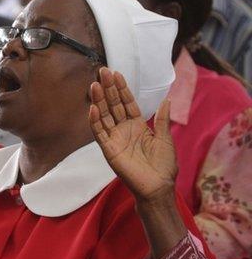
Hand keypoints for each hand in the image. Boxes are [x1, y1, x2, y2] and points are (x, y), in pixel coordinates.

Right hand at [89, 67, 176, 202]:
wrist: (158, 187)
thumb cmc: (163, 166)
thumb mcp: (165, 139)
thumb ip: (161, 120)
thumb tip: (167, 100)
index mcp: (137, 125)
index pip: (126, 103)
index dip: (121, 89)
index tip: (116, 74)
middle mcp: (123, 129)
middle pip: (113, 105)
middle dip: (108, 88)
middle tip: (102, 71)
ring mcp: (114, 138)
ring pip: (104, 115)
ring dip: (99, 100)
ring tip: (95, 85)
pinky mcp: (108, 149)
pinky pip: (99, 133)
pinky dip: (95, 121)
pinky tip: (93, 108)